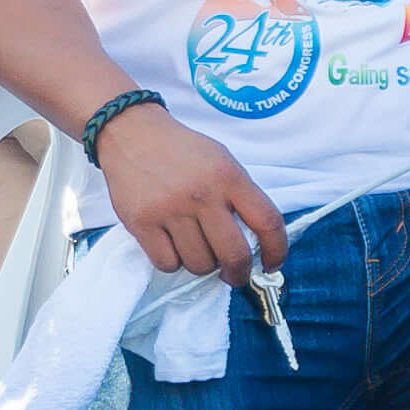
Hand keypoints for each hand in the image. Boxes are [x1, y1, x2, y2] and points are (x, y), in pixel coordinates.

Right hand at [99, 106, 287, 277]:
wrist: (132, 134)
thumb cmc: (182, 152)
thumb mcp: (222, 161)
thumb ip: (240, 196)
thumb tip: (255, 243)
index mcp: (229, 176)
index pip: (268, 221)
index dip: (277, 250)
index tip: (271, 263)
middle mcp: (202, 194)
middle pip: (234, 255)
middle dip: (238, 273)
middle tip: (233, 275)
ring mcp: (171, 209)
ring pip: (200, 265)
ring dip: (202, 265)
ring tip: (195, 247)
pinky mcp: (142, 222)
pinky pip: (168, 263)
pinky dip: (173, 261)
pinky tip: (172, 244)